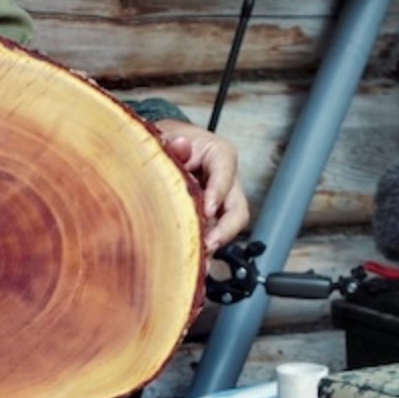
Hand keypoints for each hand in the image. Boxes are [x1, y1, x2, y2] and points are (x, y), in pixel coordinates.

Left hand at [154, 120, 250, 252]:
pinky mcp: (211, 218)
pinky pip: (214, 234)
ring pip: (229, 226)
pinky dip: (205, 248)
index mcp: (220, 155)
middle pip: (237, 208)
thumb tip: (181, 145)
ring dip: (215, 243)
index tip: (208, 210)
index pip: (225, 174)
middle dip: (225, 230)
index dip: (218, 193)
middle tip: (208, 244)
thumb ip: (171, 142)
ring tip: (200, 259)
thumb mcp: (165, 137)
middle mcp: (225, 180)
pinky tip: (193, 261)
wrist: (161, 150)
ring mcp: (220, 202)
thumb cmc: (168, 142)